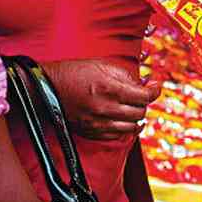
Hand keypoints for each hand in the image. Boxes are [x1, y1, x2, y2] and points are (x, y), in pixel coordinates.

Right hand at [41, 59, 161, 139]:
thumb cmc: (74, 72)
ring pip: (131, 127)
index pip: (144, 97)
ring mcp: (98, 123)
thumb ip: (125, 76)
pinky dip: (124, 128)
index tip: (155, 86)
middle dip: (144, 103)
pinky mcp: (91, 132)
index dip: (155, 91)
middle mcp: (105, 108)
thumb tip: (143, 84)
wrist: (46, 88)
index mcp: (110, 89)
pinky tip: (123, 119)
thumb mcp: (102, 65)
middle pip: (140, 112)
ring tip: (133, 108)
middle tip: (141, 95)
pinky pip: (117, 135)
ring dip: (136, 117)